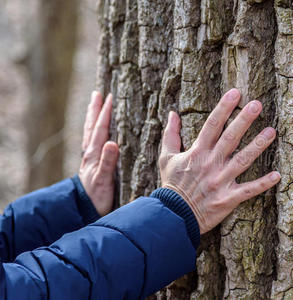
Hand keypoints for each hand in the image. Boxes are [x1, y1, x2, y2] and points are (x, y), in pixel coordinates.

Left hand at [79, 91, 118, 215]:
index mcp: (94, 155)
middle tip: (98, 94)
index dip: (106, 113)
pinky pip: (91, 141)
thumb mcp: (104, 181)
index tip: (110, 97)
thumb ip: (108, 162)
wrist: (85, 210)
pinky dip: (93, 131)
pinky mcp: (91, 164)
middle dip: (95, 110)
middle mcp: (90, 154)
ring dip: (93, 118)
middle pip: (92, 127)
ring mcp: (89, 158)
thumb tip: (112, 142)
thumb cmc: (97, 198)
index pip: (101, 129)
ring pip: (90, 133)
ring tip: (94, 105)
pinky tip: (96, 131)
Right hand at [159, 89, 280, 233]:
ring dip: (257, 146)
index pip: (211, 125)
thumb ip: (171, 135)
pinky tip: (278, 175)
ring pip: (242, 160)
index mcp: (197, 153)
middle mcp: (210, 164)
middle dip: (243, 120)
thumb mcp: (166, 158)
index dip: (223, 108)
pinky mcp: (227, 199)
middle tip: (257, 104)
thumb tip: (172, 113)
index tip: (235, 93)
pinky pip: (248, 190)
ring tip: (272, 131)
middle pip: (229, 138)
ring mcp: (220, 182)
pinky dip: (263, 184)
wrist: (173, 216)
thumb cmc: (171, 185)